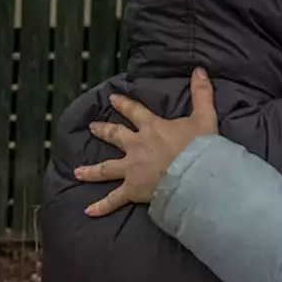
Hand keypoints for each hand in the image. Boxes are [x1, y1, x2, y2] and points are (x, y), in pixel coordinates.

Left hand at [74, 67, 218, 216]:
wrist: (195, 175)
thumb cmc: (200, 148)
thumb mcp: (204, 117)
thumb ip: (201, 93)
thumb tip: (200, 70)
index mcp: (152, 128)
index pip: (134, 112)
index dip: (123, 104)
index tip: (112, 98)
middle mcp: (136, 146)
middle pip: (115, 136)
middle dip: (103, 131)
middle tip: (92, 128)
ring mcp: (132, 169)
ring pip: (106, 168)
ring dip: (91, 170)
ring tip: (77, 172)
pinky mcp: (132, 190)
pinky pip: (114, 200)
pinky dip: (101, 206)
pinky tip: (88, 211)